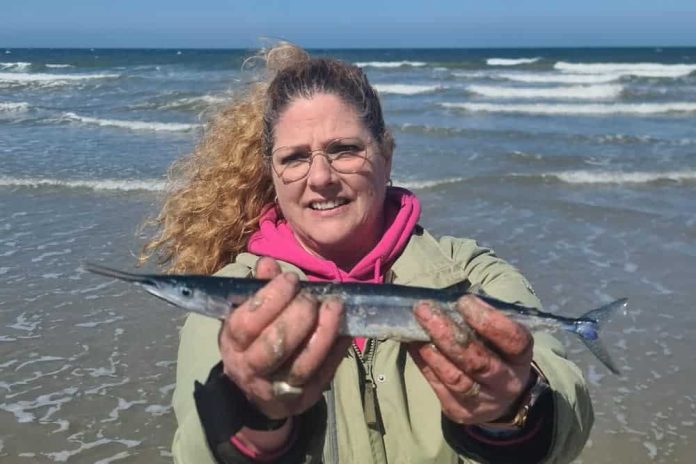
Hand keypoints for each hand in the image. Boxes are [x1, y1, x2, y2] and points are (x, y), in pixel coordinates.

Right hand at [218, 257, 350, 419]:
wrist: (259, 390)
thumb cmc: (254, 340)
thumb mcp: (247, 315)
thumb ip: (259, 289)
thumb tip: (267, 264)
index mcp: (233, 344)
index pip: (246, 323)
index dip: (271, 299)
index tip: (290, 279)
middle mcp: (251, 369)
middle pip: (275, 345)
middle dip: (298, 315)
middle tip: (311, 297)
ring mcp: (279, 388)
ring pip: (303, 363)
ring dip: (323, 331)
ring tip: (334, 306)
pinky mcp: (306, 397)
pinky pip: (326, 371)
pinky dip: (338, 347)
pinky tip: (346, 326)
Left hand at [408, 295, 533, 424]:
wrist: (497, 397)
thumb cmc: (495, 352)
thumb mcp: (499, 336)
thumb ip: (480, 319)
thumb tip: (447, 303)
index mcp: (520, 358)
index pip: (513, 340)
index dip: (489, 320)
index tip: (463, 301)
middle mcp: (506, 383)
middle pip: (478, 362)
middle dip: (448, 334)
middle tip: (425, 309)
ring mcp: (483, 401)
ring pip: (456, 378)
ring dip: (432, 351)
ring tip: (416, 327)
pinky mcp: (459, 410)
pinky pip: (438, 385)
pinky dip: (423, 362)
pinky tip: (412, 343)